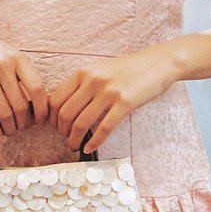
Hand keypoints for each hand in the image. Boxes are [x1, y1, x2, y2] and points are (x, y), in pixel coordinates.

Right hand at [0, 10, 51, 144]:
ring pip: (5, 113)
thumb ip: (21, 73)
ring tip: (11, 133)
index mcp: (18, 59)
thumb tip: (36, 102)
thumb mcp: (8, 53)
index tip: (41, 120)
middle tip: (23, 128)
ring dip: (11, 129)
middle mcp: (4, 67)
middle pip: (21, 105)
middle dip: (25, 123)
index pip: (38, 89)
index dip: (42, 109)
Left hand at [48, 46, 178, 151]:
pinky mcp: (125, 103)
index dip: (51, 118)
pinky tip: (89, 148)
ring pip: (81, 123)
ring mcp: (109, 92)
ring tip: (75, 146)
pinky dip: (94, 142)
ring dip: (74, 139)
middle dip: (61, 132)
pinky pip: (104, 128)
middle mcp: (93, 81)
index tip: (55, 127)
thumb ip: (83, 84)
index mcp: (83, 72)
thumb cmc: (129, 69)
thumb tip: (65, 107)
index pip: (56, 99)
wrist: (158, 63)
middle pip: (65, 113)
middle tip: (65, 139)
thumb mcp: (100, 69)